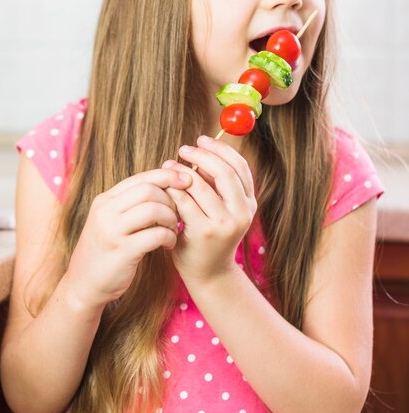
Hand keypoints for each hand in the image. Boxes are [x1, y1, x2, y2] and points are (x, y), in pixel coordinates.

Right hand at [65, 168, 191, 309]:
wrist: (83, 283)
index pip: (141, 178)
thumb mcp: (109, 221)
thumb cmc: (104, 250)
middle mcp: (106, 211)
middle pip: (148, 190)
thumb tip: (162, 185)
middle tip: (177, 214)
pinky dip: (169, 237)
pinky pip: (156, 235)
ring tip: (172, 229)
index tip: (185, 181)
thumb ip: (128, 204)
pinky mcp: (122, 251)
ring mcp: (112, 231)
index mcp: (105, 200)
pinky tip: (168, 244)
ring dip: (171, 218)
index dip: (167, 177)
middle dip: (171, 199)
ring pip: (153, 210)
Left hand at [163, 136, 256, 285]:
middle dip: (202, 155)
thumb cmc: (209, 235)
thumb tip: (200, 151)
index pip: (240, 166)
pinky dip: (173, 189)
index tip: (201, 138)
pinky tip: (164, 185)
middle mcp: (242, 213)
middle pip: (224, 172)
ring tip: (169, 165)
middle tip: (184, 148)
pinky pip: (185, 202)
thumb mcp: (221, 209)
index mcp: (249, 203)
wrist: (208, 273)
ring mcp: (224, 224)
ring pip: (202, 186)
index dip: (220, 148)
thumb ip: (215, 185)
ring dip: (182, 171)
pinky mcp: (204, 232)